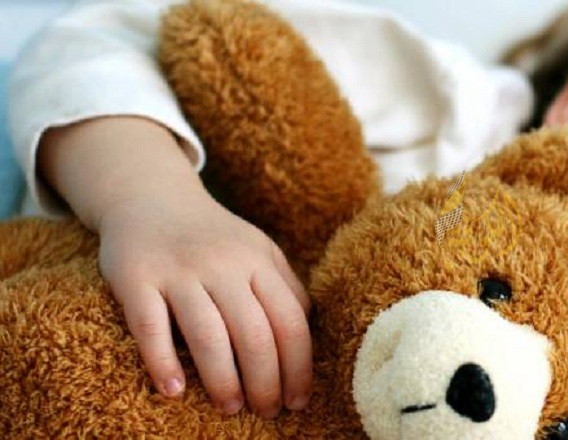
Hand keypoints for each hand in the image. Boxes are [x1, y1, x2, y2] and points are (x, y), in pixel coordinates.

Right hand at [97, 192, 312, 417]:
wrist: (150, 198)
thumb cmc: (214, 238)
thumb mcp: (257, 251)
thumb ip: (285, 287)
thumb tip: (309, 335)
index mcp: (259, 260)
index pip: (290, 322)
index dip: (299, 367)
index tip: (298, 401)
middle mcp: (223, 264)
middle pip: (254, 334)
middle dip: (265, 382)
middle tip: (266, 411)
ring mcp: (178, 270)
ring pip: (207, 334)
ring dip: (222, 380)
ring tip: (230, 407)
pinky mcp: (136, 278)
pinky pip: (150, 326)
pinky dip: (162, 361)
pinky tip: (174, 390)